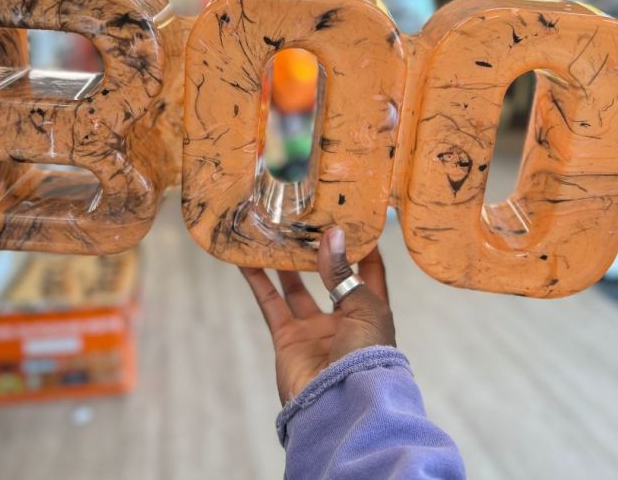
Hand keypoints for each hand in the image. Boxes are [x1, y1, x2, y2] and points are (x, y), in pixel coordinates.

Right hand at [240, 226, 395, 404]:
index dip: (361, 244)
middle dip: (316, 250)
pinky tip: (245, 259)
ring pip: (295, 287)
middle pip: (327, 275)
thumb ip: (341, 271)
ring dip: (284, 261)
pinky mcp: (288, 339)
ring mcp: (314, 329)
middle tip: (303, 219)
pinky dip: (258, 282)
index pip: (369, 270)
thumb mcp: (363, 308)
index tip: (349, 214)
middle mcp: (343, 317)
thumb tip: (332, 234)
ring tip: (273, 231)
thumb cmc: (367, 356)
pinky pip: (271, 304)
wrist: (343, 404)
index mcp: (371, 309)